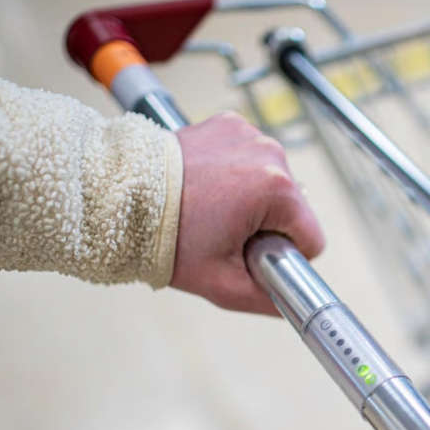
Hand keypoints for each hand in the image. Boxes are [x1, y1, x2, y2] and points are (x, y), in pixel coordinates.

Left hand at [171, 112, 324, 313]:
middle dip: (267, 224)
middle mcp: (269, 153)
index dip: (285, 255)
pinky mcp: (229, 124)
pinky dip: (235, 172)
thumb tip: (290, 305)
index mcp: (275, 189)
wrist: (118, 196)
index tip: (251, 254)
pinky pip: (250, 157)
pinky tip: (208, 185)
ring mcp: (248, 134)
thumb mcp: (221, 284)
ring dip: (253, 198)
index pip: (311, 237)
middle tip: (224, 233)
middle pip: (292, 207)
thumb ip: (266, 300)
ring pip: (273, 182)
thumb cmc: (164, 237)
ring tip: (212, 208)